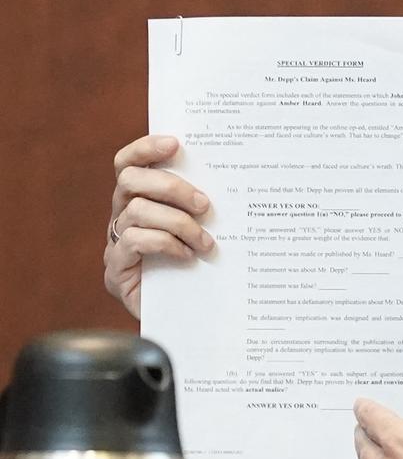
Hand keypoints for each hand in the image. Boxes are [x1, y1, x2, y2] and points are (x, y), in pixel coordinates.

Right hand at [103, 134, 214, 318]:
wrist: (187, 315)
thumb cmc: (198, 265)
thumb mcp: (201, 227)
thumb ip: (200, 204)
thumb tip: (231, 173)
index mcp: (139, 199)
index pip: (128, 163)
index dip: (145, 148)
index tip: (175, 143)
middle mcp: (121, 216)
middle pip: (130, 181)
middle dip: (171, 187)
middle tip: (205, 205)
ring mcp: (115, 242)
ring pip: (137, 211)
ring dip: (178, 223)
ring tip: (206, 242)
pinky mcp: (116, 269)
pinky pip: (134, 241)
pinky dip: (165, 244)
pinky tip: (188, 256)